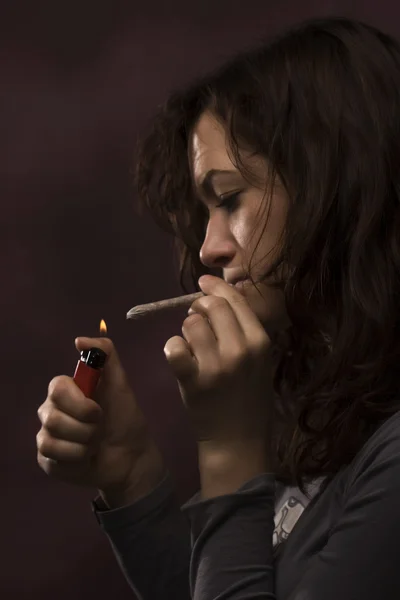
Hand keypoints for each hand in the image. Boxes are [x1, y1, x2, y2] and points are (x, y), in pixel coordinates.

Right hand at [36, 337, 165, 505]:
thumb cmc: (124, 418)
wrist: (131, 456)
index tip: (99, 411)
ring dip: (83, 446)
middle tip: (100, 430)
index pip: (57, 387)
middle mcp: (51, 411)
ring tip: (95, 446)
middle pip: (52, 417)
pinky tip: (86, 459)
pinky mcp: (46, 460)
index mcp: (65, 391)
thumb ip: (106, 354)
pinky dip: (76, 461)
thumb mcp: (120, 383)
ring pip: (51, 440)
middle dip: (86, 428)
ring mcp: (46, 436)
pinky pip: (52, 460)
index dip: (80, 403)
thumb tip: (79, 341)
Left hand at [163, 275, 273, 447]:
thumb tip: (219, 298)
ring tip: (192, 346)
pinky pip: (174, 347)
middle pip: (212, 306)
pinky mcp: (193, 380)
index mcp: (260, 341)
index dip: (216, 287)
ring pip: (191, 324)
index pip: (235, 300)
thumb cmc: (248, 397)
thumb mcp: (259, 360)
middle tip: (196, 316)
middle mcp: (241, 349)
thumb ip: (244, 331)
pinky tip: (179, 357)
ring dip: (187, 330)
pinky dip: (173, 347)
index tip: (204, 282)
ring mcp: (216, 365)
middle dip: (199, 306)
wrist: (238, 439)